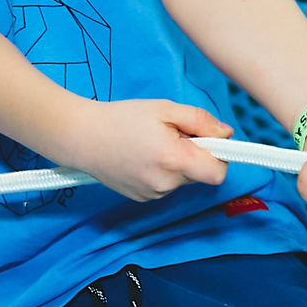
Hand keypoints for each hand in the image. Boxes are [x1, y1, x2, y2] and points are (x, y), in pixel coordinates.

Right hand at [63, 100, 230, 201]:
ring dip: (177, 163)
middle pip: (200, 174)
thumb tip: (226, 134)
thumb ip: (200, 120)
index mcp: (175, 160)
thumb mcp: (165, 109)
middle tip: (172, 134)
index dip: (220, 157)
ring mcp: (153, 194)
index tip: (211, 141)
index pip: (218, 173)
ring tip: (152, 144)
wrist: (81, 137)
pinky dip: (161, 171)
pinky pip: (166, 185)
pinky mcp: (142, 198)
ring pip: (182, 179)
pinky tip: (142, 156)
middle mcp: (166, 184)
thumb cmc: (121, 119)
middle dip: (194, 154)